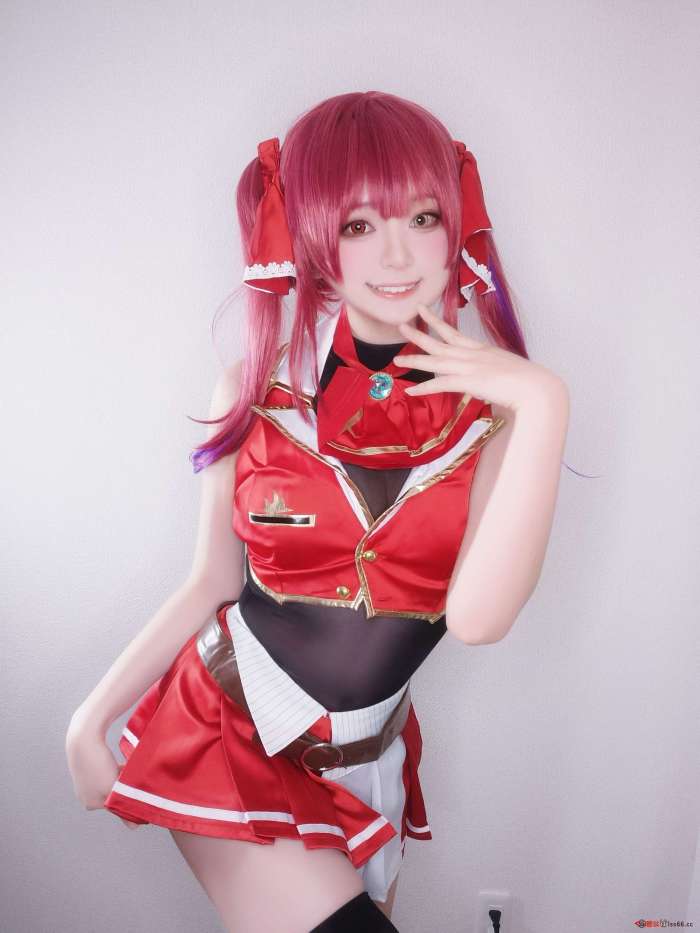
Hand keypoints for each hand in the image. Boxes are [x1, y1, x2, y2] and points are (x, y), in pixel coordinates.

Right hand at [65, 718, 140, 829]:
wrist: (84, 738)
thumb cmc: (98, 764)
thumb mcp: (112, 788)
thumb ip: (122, 807)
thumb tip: (134, 827)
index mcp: (91, 804)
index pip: (116, 805)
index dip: (128, 795)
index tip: (136, 786)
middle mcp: (85, 795)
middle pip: (113, 793)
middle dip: (123, 785)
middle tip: (131, 774)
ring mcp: (84, 781)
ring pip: (110, 781)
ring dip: (120, 776)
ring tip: (125, 766)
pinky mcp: (86, 767)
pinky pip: (105, 772)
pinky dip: (114, 768)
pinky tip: (119, 761)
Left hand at [394, 304, 565, 413]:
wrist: (536, 387)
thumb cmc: (527, 382)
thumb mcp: (506, 370)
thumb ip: (492, 371)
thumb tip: (485, 380)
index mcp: (481, 349)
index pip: (454, 333)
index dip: (437, 322)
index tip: (423, 311)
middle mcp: (472, 354)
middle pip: (439, 341)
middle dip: (419, 333)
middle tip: (401, 324)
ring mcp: (469, 366)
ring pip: (435, 361)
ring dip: (414, 360)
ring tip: (396, 359)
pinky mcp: (469, 381)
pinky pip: (440, 384)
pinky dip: (424, 387)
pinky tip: (411, 390)